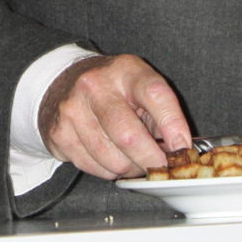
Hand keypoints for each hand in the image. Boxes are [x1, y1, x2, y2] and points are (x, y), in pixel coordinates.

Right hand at [38, 54, 191, 179]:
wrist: (62, 83)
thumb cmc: (112, 90)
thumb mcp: (139, 86)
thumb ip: (161, 114)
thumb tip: (178, 151)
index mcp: (125, 71)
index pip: (155, 94)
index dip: (173, 125)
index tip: (182, 148)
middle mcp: (95, 86)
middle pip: (129, 136)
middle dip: (151, 160)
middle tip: (160, 166)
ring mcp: (72, 110)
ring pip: (112, 160)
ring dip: (129, 169)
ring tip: (131, 159)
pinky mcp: (59, 133)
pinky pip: (93, 168)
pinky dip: (107, 170)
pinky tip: (108, 156)